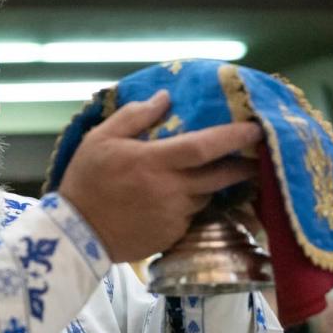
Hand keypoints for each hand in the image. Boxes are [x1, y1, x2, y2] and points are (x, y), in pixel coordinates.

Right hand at [58, 90, 261, 261]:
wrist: (76, 234)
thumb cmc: (86, 181)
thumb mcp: (100, 139)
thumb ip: (134, 115)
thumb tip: (165, 97)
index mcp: (155, 162)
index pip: (206, 146)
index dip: (234, 136)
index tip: (256, 128)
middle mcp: (172, 190)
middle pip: (220, 176)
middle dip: (241, 166)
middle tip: (255, 156)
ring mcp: (174, 216)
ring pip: (205, 196)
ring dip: (209, 185)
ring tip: (204, 176)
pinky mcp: (172, 236)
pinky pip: (191, 216)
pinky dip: (189, 205)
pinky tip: (175, 200)